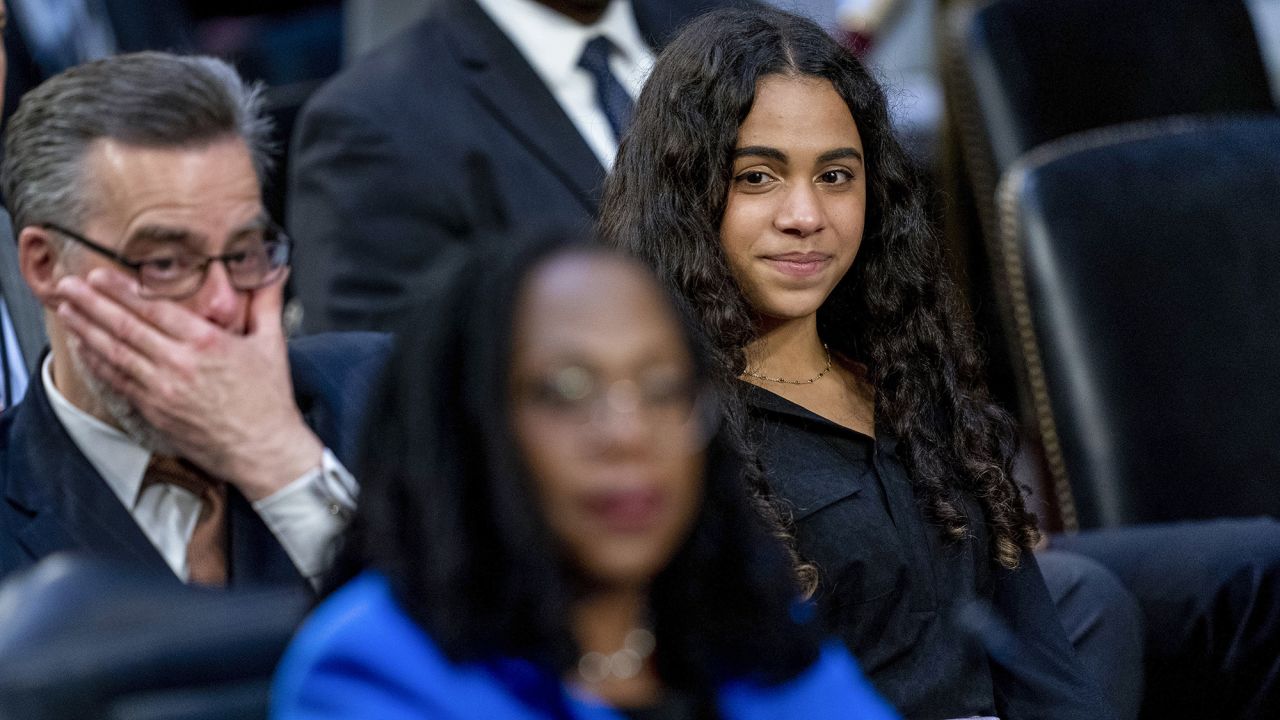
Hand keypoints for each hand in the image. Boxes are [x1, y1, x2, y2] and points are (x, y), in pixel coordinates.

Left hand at [55, 267, 322, 499]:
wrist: (263, 449)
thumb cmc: (268, 400)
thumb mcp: (272, 344)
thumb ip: (267, 303)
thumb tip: (275, 272)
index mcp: (207, 343)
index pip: (155, 309)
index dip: (122, 291)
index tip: (100, 276)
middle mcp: (179, 364)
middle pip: (126, 327)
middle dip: (92, 303)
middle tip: (68, 286)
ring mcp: (163, 390)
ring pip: (115, 353)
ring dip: (87, 330)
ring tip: (66, 310)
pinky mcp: (155, 411)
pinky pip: (119, 382)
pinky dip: (98, 363)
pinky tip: (85, 348)